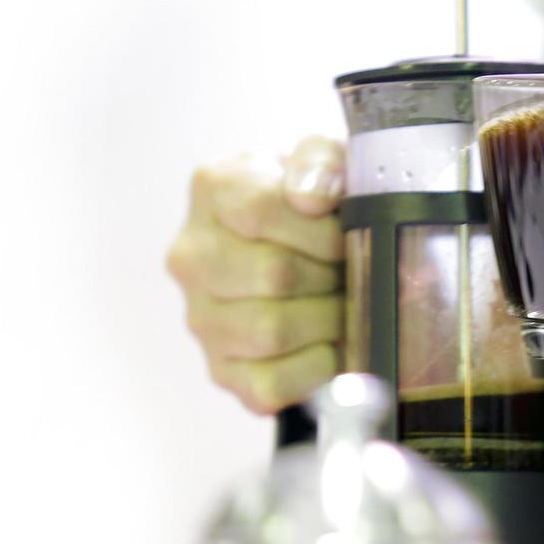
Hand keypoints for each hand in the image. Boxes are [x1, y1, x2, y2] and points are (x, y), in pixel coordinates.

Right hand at [166, 136, 345, 412]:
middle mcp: (193, 254)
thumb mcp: (328, 159)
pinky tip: (329, 342)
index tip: (345, 233)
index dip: (321, 228)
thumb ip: (321, 161)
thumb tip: (311, 197)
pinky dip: (316, 369)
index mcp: (214, 188)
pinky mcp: (223, 371)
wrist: (316, 249)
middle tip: (351, 270)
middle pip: (272, 275)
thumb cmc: (321, 201)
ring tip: (342, 301)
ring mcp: (201, 317)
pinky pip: (271, 385)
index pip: (261, 210)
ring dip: (327, 319)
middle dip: (331, 275)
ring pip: (271, 331)